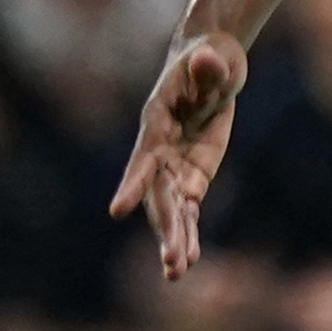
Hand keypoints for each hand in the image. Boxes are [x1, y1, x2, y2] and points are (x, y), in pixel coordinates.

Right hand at [109, 30, 249, 279]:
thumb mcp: (214, 59)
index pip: (143, 157)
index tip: (117, 209)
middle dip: (166, 228)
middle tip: (172, 263)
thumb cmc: (209, 57)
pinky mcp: (193, 174)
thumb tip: (206, 59)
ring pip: (171, 209)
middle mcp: (160, 150)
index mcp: (157, 121)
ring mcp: (175, 165)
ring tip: (176, 273)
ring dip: (174, 240)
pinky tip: (190, 260)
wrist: (210, 62)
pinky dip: (188, 232)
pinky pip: (188, 208)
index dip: (133, 182)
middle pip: (159, 195)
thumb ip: (208, 66)